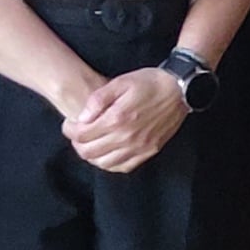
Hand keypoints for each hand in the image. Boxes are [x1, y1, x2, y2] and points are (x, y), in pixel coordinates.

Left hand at [66, 68, 187, 173]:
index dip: (69, 130)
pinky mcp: (149, 152)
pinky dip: (110, 164)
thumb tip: (82, 117)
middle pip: (89, 152)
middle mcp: (127, 137)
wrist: (180, 89)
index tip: (70, 124)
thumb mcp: (120, 82)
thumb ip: (98, 100)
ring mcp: (139, 147)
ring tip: (91, 143)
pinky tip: (107, 154)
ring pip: (104, 163)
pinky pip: (123, 167)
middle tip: (78, 134)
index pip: (81, 135)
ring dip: (92, 155)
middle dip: (77, 143)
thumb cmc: (149, 82)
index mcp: (117, 119)